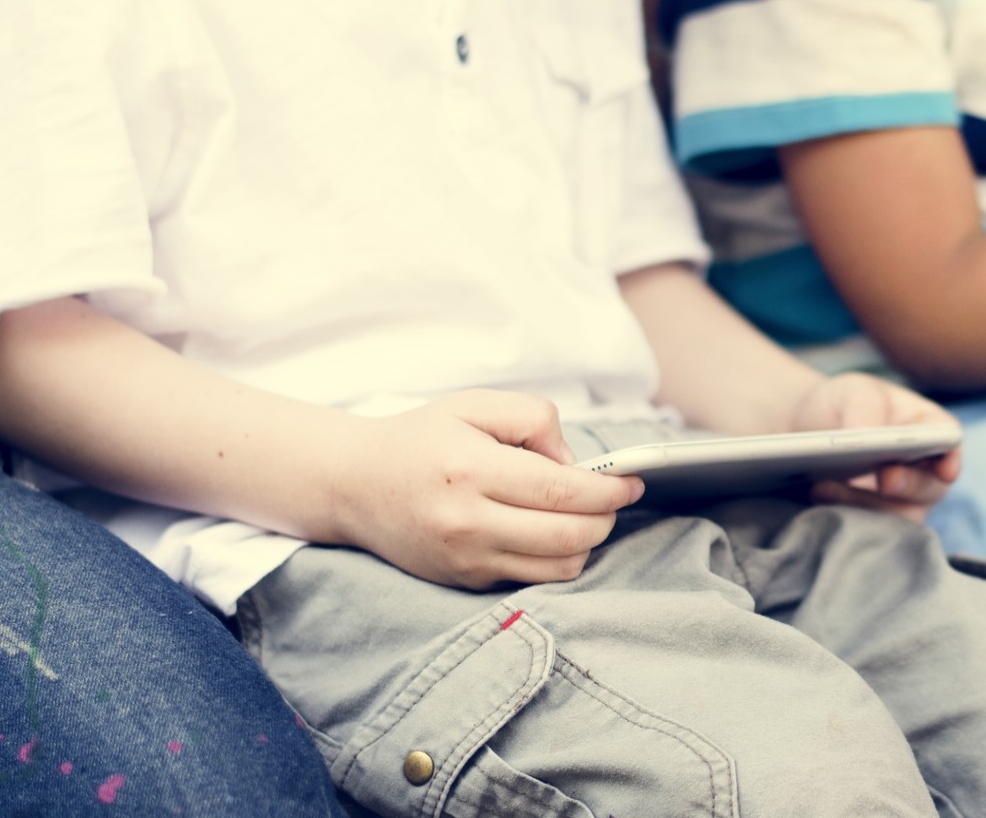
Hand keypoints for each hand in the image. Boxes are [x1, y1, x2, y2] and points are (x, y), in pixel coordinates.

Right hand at [330, 390, 643, 589]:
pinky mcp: (465, 581)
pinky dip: (555, 559)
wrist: (354, 485)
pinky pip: (532, 580)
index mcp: (470, 469)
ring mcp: (465, 559)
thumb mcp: (473, 405)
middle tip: (612, 498)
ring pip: (558, 567)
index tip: (631, 481)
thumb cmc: (419, 439)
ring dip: (586, 543)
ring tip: (583, 515)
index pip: (562, 490)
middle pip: (569, 536)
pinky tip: (551, 532)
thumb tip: (574, 462)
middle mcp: (467, 521)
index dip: (608, 489)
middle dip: (605, 518)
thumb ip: (531, 418)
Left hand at [784, 373, 962, 521]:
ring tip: (823, 486)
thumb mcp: (851, 391)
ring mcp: (902, 499)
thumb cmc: (840, 404)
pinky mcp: (876, 519)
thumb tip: (866, 433)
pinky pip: (871, 530)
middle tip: (884, 479)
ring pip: (900, 515)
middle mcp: (923, 467)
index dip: (951, 457)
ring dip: (866, 503)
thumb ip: (865, 406)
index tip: (944, 470)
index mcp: (926, 426)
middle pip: (931, 485)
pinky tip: (818, 496)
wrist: (805, 430)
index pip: (948, 440)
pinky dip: (846, 516)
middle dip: (909, 484)